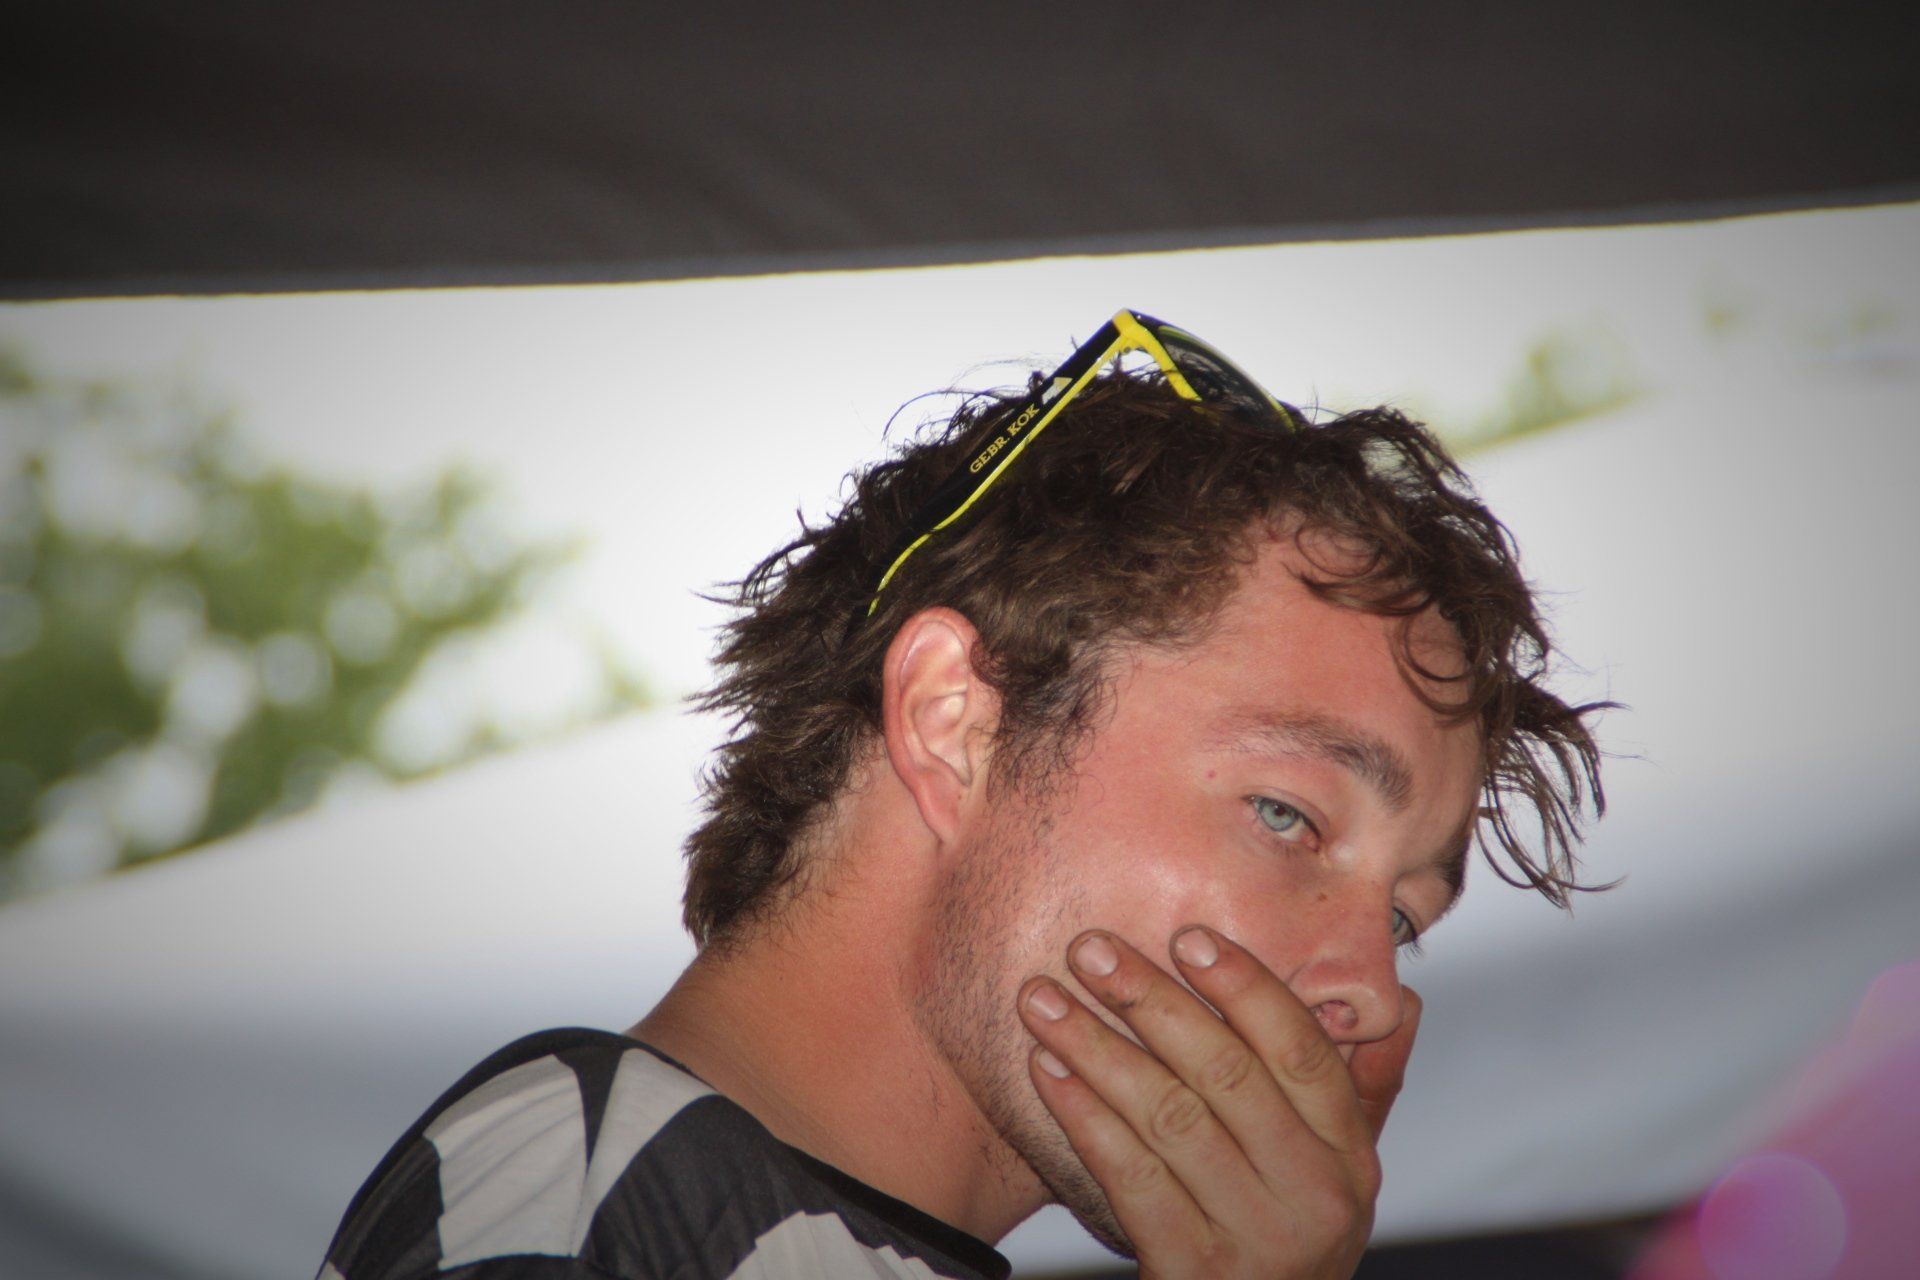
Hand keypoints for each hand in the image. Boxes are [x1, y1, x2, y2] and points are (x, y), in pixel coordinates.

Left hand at [1018, 927, 1420, 1278]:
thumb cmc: (1281, 1237)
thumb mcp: (1335, 1170)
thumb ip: (1362, 1086)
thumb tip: (1400, 998)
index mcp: (1349, 1155)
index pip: (1301, 1051)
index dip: (1245, 986)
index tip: (1186, 937)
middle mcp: (1312, 1194)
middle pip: (1226, 1074)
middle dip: (1151, 1001)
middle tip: (1091, 950)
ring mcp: (1253, 1237)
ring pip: (1169, 1117)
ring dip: (1097, 1047)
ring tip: (1043, 1001)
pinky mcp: (1192, 1269)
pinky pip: (1129, 1174)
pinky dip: (1083, 1115)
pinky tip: (1048, 1070)